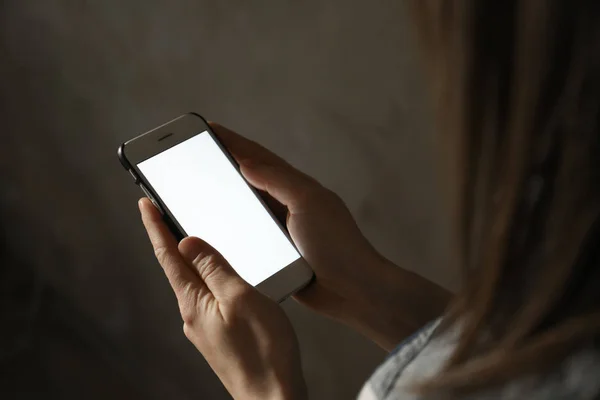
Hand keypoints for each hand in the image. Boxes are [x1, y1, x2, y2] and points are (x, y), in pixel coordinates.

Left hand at [139, 198, 306, 399]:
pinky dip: (208, 279)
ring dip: (190, 259)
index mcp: (194, 301)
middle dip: (169, 239)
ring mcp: (204, 327)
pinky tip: (220, 277)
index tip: (145, 204)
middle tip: (162, 215)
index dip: (155, 227)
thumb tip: (188, 243)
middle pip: (177, 268)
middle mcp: (193, 314)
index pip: (168, 255)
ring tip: (191, 239)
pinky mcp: (219, 335)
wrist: (272, 396)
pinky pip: (207, 298)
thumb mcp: (240, 297)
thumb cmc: (263, 350)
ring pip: (193, 284)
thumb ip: (214, 268)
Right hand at [213, 123, 450, 350]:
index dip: (235, 143)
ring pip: (247, 209)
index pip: (260, 158)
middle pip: (250, 181)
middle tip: (196, 155)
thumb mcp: (309, 202)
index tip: (211, 129)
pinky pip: (248, 237)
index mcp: (297, 187)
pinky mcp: (277, 255)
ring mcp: (282, 230)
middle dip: (224, 166)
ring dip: (225, 198)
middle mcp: (288, 205)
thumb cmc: (338, 244)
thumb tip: (246, 163)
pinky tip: (214, 232)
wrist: (353, 290)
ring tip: (198, 189)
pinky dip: (231, 231)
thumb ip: (278, 181)